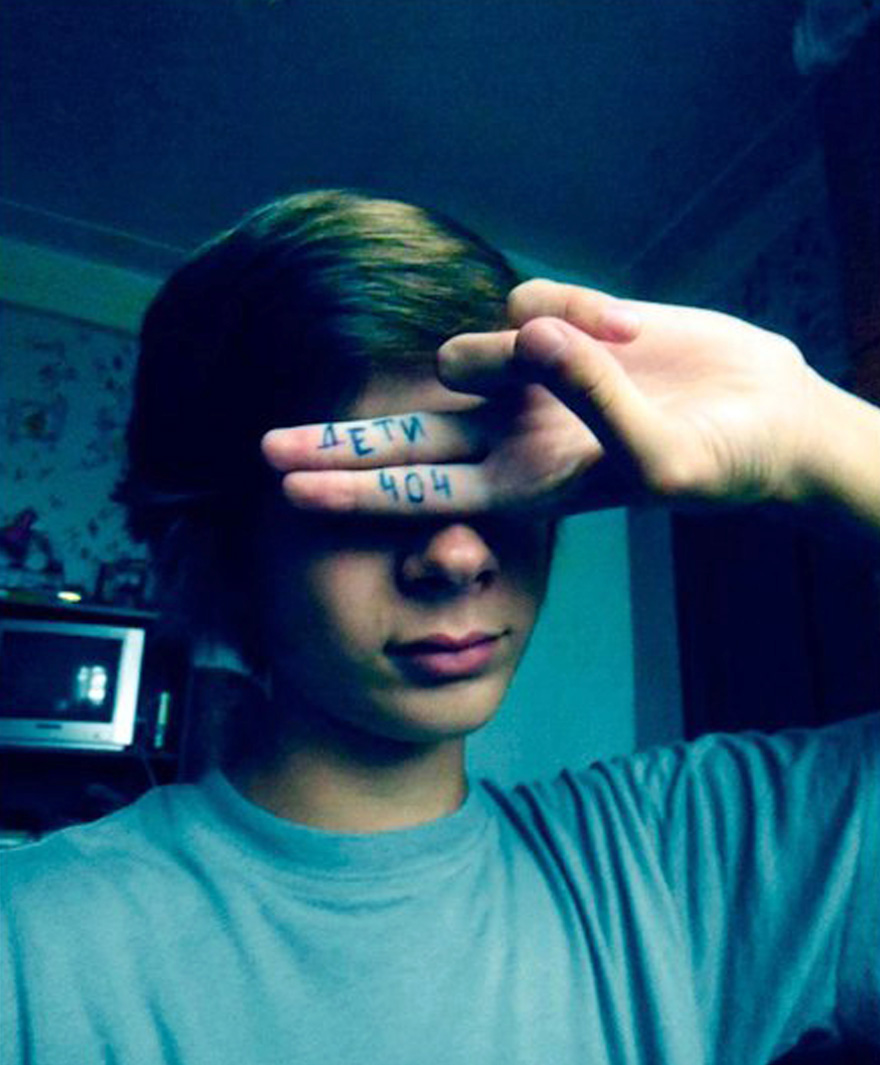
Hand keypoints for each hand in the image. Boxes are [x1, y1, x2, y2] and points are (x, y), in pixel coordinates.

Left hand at [262, 279, 824, 517]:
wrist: (762, 416)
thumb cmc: (715, 461)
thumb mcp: (655, 456)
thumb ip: (588, 400)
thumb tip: (526, 334)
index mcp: (523, 484)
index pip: (419, 488)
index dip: (353, 488)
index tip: (285, 489)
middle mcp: (509, 433)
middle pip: (403, 435)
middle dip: (337, 440)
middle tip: (262, 446)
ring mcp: (528, 380)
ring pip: (475, 346)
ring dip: (519, 348)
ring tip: (611, 350)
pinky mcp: (556, 329)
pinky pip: (536, 298)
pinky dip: (579, 307)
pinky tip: (633, 327)